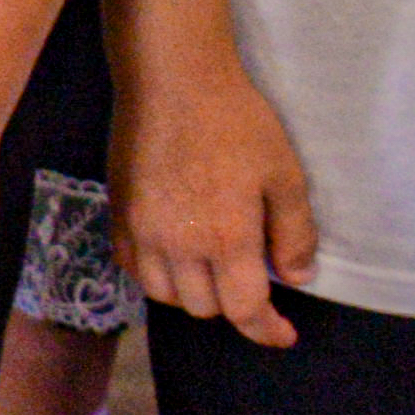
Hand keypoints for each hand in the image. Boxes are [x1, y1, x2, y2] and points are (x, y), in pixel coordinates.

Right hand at [111, 36, 311, 346]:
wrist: (172, 81)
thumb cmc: (235, 122)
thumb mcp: (284, 173)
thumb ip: (294, 232)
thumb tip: (296, 277)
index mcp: (226, 238)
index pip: (245, 310)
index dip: (267, 330)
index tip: (283, 333)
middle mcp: (177, 245)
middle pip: (205, 308)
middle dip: (234, 304)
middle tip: (252, 280)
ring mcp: (141, 232)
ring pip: (166, 295)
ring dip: (194, 293)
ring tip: (213, 269)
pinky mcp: (118, 215)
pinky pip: (133, 268)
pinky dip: (158, 274)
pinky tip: (175, 255)